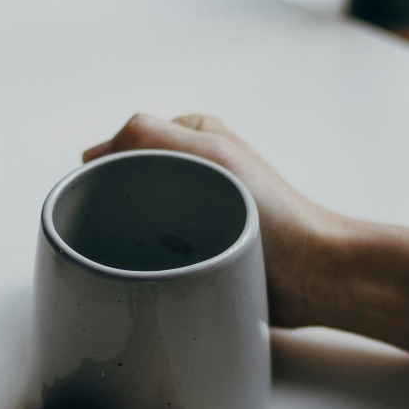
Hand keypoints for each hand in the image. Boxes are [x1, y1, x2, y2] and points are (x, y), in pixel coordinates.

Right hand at [85, 113, 408, 351]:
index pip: (127, 143)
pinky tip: (144, 273)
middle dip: (114, 205)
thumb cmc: (273, 213)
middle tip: (111, 231)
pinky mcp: (201, 250)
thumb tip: (95, 152)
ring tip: (131, 255)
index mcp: (195, 137)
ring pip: (138, 220)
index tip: (97, 196)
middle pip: (128, 183)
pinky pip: (157, 252)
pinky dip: (146, 260)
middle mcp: (195, 171)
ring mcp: (197, 212)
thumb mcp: (212, 154)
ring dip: (129, 237)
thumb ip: (152, 135)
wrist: (313, 274)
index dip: (106, 168)